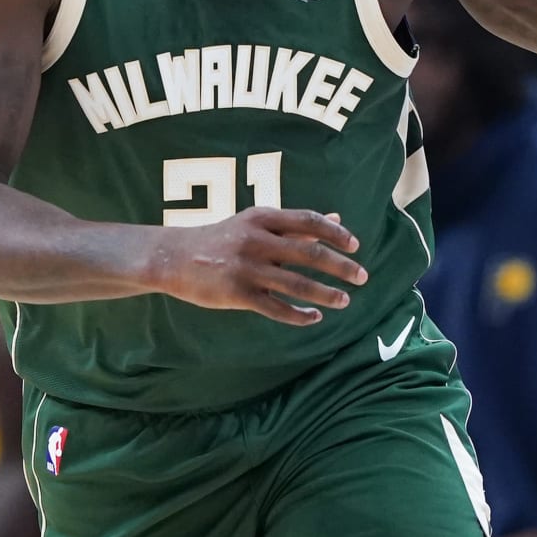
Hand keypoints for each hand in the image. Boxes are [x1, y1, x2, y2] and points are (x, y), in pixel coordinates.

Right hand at [148, 208, 367, 325]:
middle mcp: (256, 240)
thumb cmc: (222, 239)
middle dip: (341, 267)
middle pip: (309, 254)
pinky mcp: (237, 294)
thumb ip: (296, 224)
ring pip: (297, 285)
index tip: (356, 246)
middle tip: (362, 277)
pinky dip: (299, 315)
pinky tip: (314, 318)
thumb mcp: (256, 224)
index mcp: (262, 218)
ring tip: (344, 301)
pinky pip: (276, 308)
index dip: (335, 234)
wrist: (174, 257)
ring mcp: (247, 268)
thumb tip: (337, 219)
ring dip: (325, 294)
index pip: (308, 221)